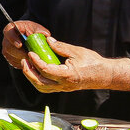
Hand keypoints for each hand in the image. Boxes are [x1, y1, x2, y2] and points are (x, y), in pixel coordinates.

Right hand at [1, 20, 49, 69]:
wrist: (30, 38)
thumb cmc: (33, 31)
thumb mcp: (37, 28)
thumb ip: (40, 31)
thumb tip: (45, 35)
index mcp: (11, 29)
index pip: (8, 33)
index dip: (13, 39)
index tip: (20, 45)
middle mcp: (6, 39)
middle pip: (9, 47)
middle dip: (20, 53)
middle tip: (30, 56)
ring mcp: (6, 49)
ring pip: (11, 56)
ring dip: (22, 59)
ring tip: (32, 59)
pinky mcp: (9, 58)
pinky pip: (14, 62)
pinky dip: (22, 63)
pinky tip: (30, 62)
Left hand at [11, 34, 125, 92]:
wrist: (105, 75)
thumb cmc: (93, 63)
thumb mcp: (77, 51)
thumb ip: (61, 47)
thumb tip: (48, 41)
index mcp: (67, 75)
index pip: (46, 70)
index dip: (36, 62)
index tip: (31, 53)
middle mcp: (64, 85)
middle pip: (40, 83)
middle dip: (29, 72)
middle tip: (24, 61)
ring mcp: (63, 88)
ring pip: (42, 87)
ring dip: (32, 78)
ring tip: (27, 66)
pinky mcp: (63, 88)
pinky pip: (47, 87)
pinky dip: (38, 80)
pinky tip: (35, 71)